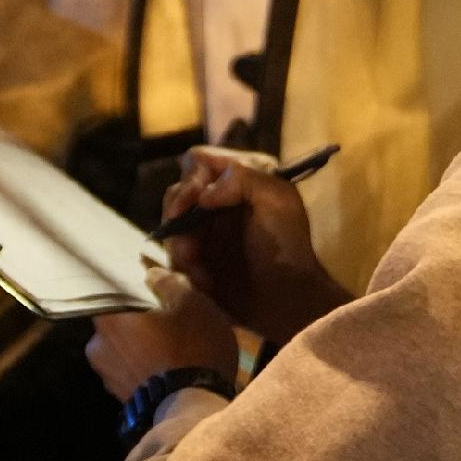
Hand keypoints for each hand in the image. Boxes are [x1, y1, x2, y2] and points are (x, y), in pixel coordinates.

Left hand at [87, 267, 241, 404]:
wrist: (194, 413)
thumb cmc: (191, 350)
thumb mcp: (191, 304)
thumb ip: (168, 283)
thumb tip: (151, 275)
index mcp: (107, 317)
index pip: (111, 288)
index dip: (133, 284)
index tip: (153, 284)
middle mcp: (97, 346)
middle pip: (120, 320)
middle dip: (141, 317)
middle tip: (170, 314)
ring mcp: (108, 376)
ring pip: (126, 347)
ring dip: (145, 342)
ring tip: (175, 342)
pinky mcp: (123, 399)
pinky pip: (134, 370)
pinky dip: (148, 365)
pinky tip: (173, 364)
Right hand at [157, 147, 352, 345]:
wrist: (288, 298)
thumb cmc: (288, 246)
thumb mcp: (279, 199)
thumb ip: (243, 178)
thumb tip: (203, 195)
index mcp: (239, 176)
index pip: (199, 162)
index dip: (192, 180)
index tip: (196, 204)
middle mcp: (218, 198)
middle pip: (177, 193)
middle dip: (179, 219)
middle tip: (190, 247)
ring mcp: (205, 229)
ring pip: (171, 226)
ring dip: (180, 246)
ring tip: (197, 268)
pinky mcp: (197, 258)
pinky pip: (174, 256)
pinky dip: (185, 268)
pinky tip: (205, 281)